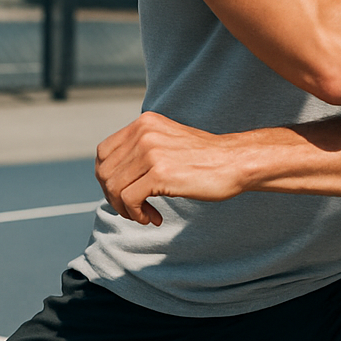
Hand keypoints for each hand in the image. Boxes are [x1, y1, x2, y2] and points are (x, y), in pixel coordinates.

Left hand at [94, 112, 249, 225]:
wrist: (236, 162)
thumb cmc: (207, 158)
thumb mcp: (169, 141)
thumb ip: (144, 150)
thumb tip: (115, 177)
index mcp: (144, 123)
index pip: (104, 153)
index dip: (107, 178)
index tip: (124, 194)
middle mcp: (144, 133)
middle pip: (104, 172)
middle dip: (114, 197)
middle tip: (133, 209)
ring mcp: (151, 152)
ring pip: (113, 187)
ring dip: (125, 209)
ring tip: (146, 215)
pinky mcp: (160, 173)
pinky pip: (128, 199)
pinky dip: (136, 214)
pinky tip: (153, 218)